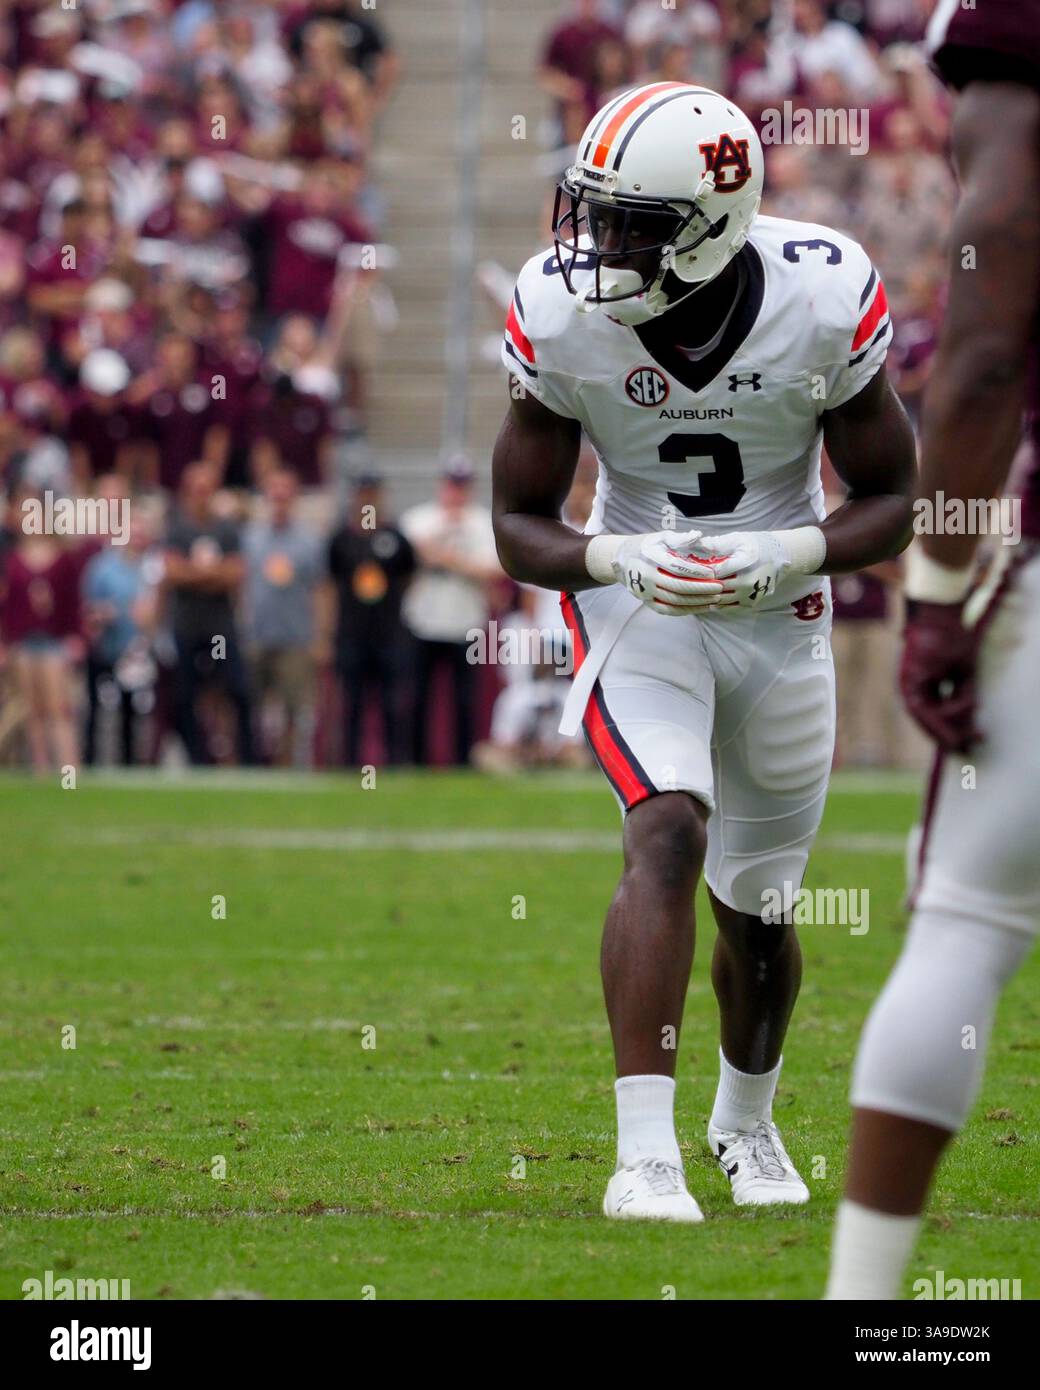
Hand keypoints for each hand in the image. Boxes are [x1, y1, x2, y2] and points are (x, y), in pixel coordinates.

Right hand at [610, 530, 725, 616]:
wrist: (621, 561)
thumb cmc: (646, 546)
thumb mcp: (660, 537)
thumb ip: (679, 538)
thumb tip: (698, 535)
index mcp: (651, 558)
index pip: (677, 568)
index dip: (697, 572)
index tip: (713, 574)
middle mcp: (647, 577)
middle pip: (678, 587)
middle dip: (701, 589)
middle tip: (720, 588)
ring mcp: (646, 592)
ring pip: (675, 601)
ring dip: (697, 602)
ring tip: (715, 599)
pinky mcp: (647, 602)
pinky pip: (668, 610)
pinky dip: (686, 610)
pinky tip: (701, 608)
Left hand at [690, 530, 791, 607]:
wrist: (779, 557)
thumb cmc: (755, 545)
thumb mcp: (738, 539)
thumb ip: (718, 544)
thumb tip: (698, 543)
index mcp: (744, 562)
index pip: (715, 571)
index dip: (701, 572)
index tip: (689, 570)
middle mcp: (747, 580)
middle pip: (716, 587)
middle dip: (701, 586)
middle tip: (687, 584)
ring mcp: (749, 594)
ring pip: (721, 600)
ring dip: (707, 598)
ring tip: (693, 595)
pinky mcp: (751, 602)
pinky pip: (731, 609)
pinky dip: (718, 607)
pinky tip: (708, 602)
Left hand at [900, 599, 981, 752]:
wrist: (942, 617)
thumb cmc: (954, 641)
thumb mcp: (964, 673)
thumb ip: (963, 695)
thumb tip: (971, 716)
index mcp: (924, 686)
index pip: (935, 715)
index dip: (951, 729)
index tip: (966, 742)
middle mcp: (912, 688)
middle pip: (927, 720)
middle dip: (947, 736)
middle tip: (965, 749)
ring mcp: (907, 684)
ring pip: (924, 718)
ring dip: (942, 731)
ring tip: (961, 741)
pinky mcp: (908, 681)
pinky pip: (921, 708)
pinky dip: (937, 718)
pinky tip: (953, 723)